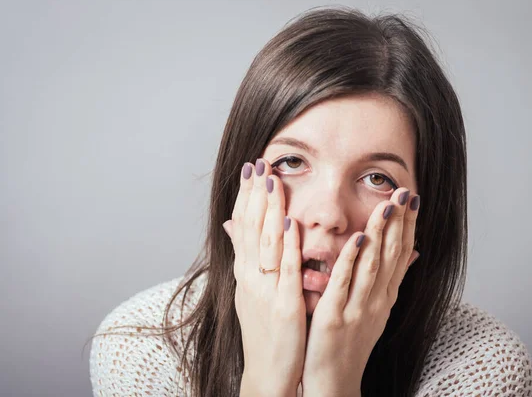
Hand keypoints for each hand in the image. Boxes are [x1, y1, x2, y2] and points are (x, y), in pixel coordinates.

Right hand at [224, 159, 305, 396]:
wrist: (268, 374)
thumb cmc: (265, 332)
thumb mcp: (251, 293)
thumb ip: (247, 260)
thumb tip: (234, 229)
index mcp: (246, 274)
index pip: (243, 228)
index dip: (246, 198)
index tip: (251, 170)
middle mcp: (251, 278)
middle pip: (251, 229)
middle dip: (254, 195)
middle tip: (258, 164)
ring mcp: (266, 291)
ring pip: (266, 244)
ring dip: (269, 211)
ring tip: (272, 182)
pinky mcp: (283, 307)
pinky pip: (286, 272)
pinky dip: (287, 247)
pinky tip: (290, 223)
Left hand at [301, 187, 419, 395]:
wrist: (334, 384)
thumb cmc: (350, 344)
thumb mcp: (374, 312)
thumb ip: (387, 282)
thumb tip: (410, 255)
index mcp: (385, 297)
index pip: (401, 254)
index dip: (408, 226)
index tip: (411, 198)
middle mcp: (377, 301)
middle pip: (391, 255)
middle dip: (399, 222)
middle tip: (405, 191)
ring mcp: (357, 309)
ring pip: (372, 264)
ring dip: (381, 233)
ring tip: (388, 205)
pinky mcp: (334, 318)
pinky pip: (344, 284)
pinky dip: (352, 259)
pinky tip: (358, 237)